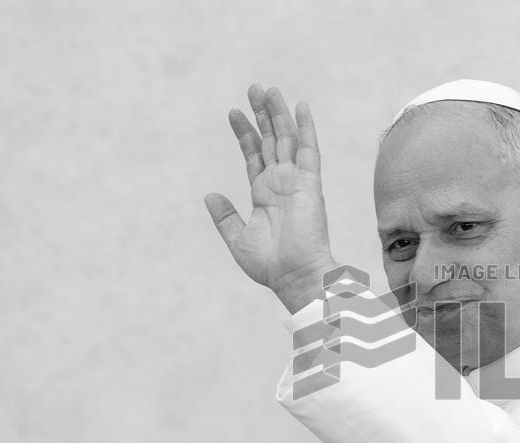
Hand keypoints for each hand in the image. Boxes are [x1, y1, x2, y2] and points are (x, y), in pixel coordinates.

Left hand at [205, 84, 337, 312]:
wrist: (293, 276)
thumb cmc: (269, 264)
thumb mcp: (237, 238)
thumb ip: (225, 216)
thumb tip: (210, 195)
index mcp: (264, 195)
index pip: (255, 156)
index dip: (245, 133)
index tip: (233, 112)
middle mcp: (281, 184)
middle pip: (272, 141)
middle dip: (262, 115)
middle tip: (254, 88)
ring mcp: (296, 182)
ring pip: (288, 139)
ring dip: (279, 114)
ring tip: (268, 89)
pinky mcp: (310, 184)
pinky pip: (309, 150)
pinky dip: (306, 128)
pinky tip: (301, 107)